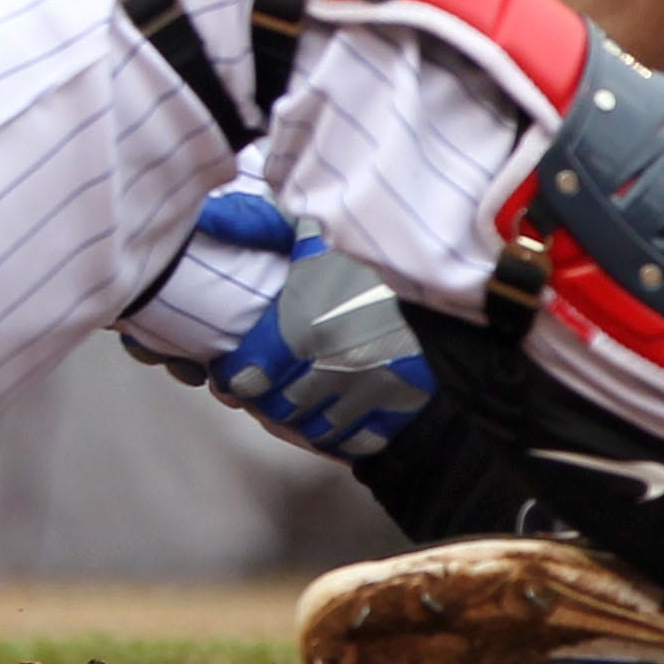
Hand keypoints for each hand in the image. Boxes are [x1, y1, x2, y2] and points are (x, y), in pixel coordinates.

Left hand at [210, 213, 433, 459]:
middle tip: (264, 388)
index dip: (232, 378)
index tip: (231, 372)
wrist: (449, 266)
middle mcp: (330, 366)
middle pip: (277, 409)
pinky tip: (336, 415)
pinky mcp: (402, 405)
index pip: (245, 379)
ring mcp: (368, 391)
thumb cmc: (375, 247)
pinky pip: (359, 441)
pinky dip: (342, 436)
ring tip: (299, 400)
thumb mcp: (314, 231)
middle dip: (264, 400)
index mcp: (301, 327)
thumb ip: (263, 231)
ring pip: (315, 430)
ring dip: (301, 420)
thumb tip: (214, 221)